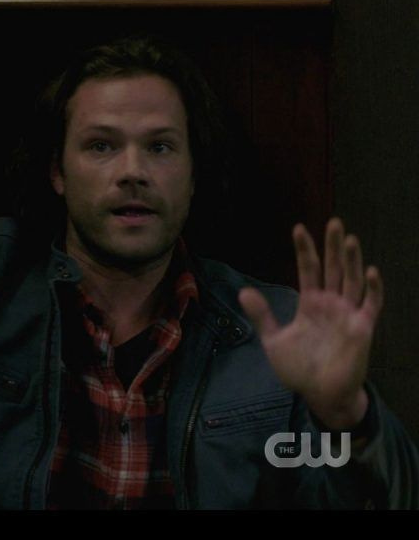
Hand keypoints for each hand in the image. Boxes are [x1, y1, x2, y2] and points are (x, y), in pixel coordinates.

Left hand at [238, 218, 383, 429]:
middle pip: (333, 269)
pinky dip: (372, 288)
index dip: (304, 250)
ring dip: (351, 260)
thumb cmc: (299, 368)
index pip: (308, 270)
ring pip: (352, 281)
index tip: (298, 228)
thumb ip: (262, 315)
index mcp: (310, 304)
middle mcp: (331, 304)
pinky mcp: (362, 328)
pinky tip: (370, 270)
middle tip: (333, 221)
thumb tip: (243, 290)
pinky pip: (371, 304)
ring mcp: (348, 314)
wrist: (319, 395)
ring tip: (348, 238)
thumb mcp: (273, 340)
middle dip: (332, 246)